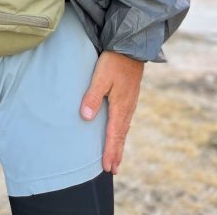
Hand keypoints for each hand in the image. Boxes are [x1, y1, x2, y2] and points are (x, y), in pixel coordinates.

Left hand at [80, 50, 143, 174]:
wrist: (131, 47)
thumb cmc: (114, 61)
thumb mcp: (100, 77)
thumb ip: (92, 97)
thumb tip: (86, 118)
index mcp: (120, 107)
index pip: (114, 135)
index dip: (110, 152)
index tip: (107, 167)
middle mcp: (127, 108)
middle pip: (121, 136)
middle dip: (116, 153)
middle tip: (113, 170)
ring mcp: (130, 102)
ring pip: (124, 128)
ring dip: (120, 144)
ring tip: (117, 157)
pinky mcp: (130, 96)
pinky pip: (126, 120)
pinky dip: (123, 131)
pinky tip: (121, 131)